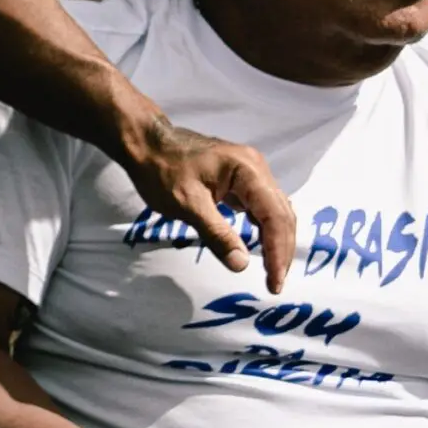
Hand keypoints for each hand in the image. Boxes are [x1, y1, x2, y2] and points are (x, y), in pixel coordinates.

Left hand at [118, 107, 298, 291]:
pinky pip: (262, 208)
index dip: (277, 252)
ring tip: (272, 272)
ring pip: (276, 212)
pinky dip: (265, 231)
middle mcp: (257, 169)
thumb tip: (241, 265)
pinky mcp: (242, 180)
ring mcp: (251, 173)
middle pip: (282, 215)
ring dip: (277, 242)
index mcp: (248, 171)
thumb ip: (217, 234)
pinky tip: (262, 249)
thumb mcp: (188, 205)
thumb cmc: (162, 170)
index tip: (274, 282)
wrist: (146, 143)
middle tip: (274, 285)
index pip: (275, 217)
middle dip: (282, 251)